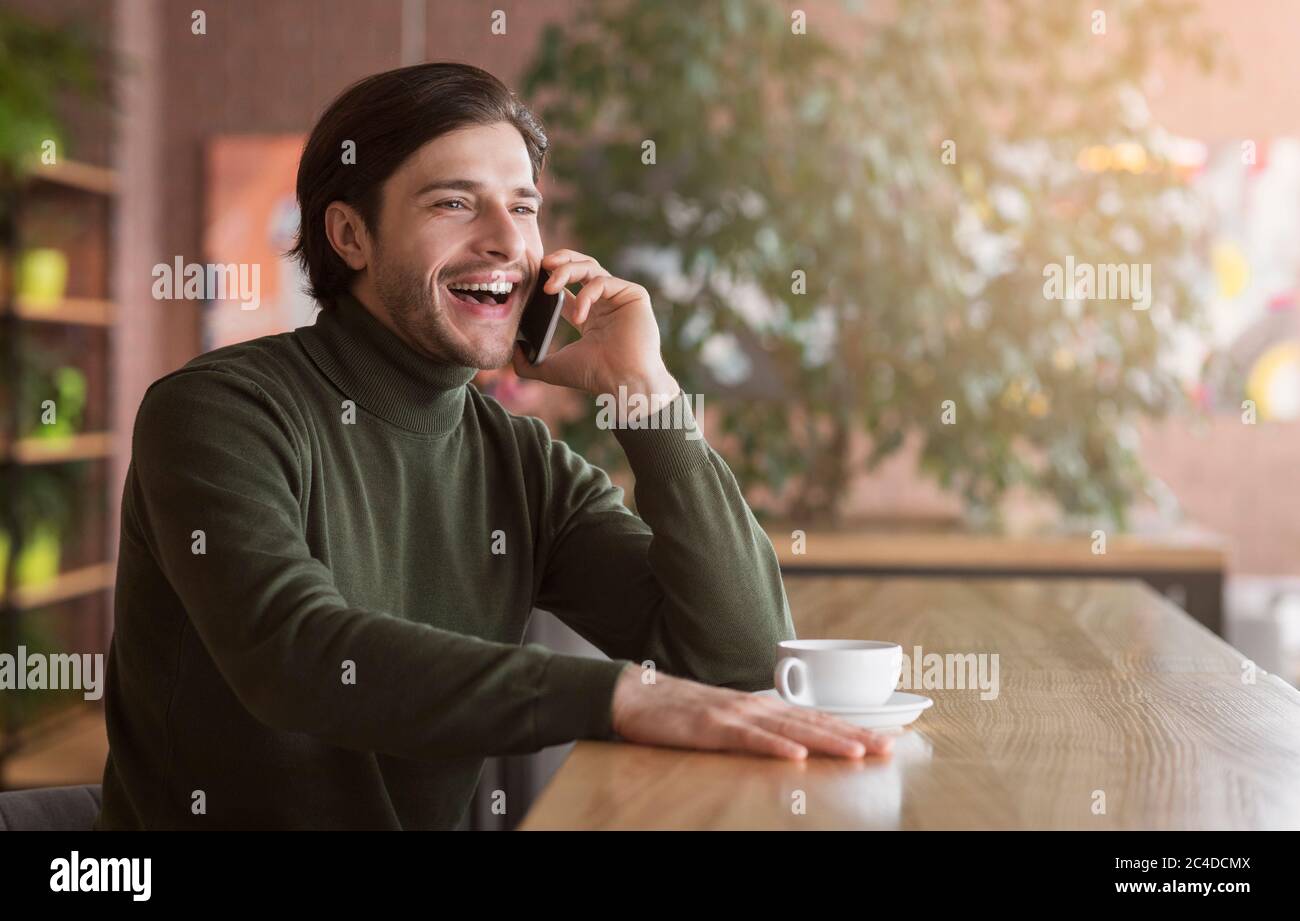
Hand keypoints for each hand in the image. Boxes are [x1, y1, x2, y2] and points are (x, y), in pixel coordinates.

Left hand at [512, 250, 678, 404]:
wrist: (623, 383)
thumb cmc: (594, 377)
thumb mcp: (552, 369)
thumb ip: (528, 364)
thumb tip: (512, 350)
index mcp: (589, 315)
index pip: (567, 287)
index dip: (548, 277)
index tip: (532, 279)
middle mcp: (605, 302)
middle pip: (580, 266)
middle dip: (559, 261)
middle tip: (541, 265)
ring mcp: (619, 297)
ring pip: (590, 266)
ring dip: (566, 270)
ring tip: (549, 286)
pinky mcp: (633, 294)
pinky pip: (603, 281)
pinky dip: (586, 295)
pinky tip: (579, 316)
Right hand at [609, 664, 893, 759]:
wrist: (635, 696)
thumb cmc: (679, 712)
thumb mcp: (726, 719)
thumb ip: (757, 728)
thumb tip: (790, 742)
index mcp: (760, 706)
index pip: (814, 718)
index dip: (850, 727)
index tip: (883, 739)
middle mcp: (754, 706)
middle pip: (812, 723)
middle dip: (852, 735)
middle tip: (888, 747)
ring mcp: (734, 715)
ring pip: (789, 730)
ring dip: (825, 740)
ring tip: (857, 752)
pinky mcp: (710, 727)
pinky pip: (748, 739)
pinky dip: (773, 747)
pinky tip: (795, 756)